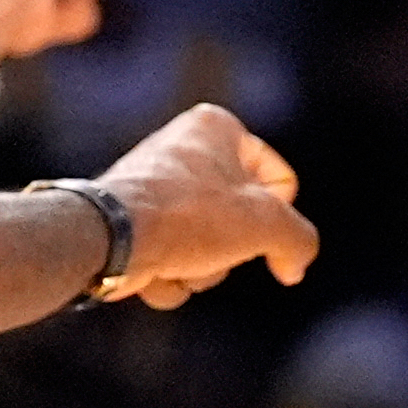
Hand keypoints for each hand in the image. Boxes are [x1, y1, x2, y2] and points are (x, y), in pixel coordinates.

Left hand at [95, 103, 317, 306]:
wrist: (108, 241)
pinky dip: (168, 279)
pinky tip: (151, 272)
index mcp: (214, 128)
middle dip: (232, 249)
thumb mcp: (268, 224)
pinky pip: (172, 264)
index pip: (277, 179)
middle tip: (215, 243)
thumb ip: (298, 240)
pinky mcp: (131, 228)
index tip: (265, 226)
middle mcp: (179, 152)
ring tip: (179, 259)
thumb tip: (291, 267)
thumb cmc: (189, 216)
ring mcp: (153, 192)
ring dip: (201, 270)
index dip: (279, 213)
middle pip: (240, 222)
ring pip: (208, 249)